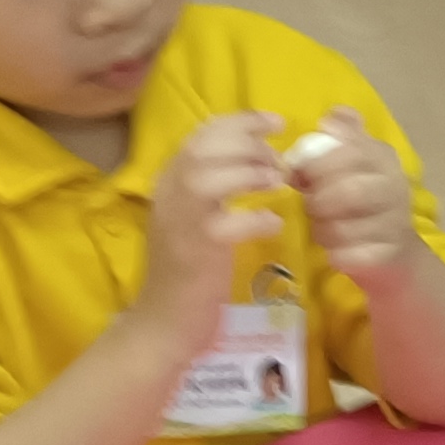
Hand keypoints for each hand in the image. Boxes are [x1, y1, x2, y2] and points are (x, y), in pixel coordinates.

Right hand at [131, 111, 292, 332]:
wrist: (165, 323)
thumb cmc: (190, 271)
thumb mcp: (198, 219)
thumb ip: (217, 187)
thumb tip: (259, 159)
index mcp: (169, 181)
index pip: (201, 134)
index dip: (242, 122)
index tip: (276, 123)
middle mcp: (169, 194)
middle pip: (203, 147)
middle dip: (249, 144)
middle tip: (280, 162)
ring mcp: (179, 222)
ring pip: (209, 177)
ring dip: (251, 173)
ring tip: (277, 185)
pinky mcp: (195, 252)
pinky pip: (226, 224)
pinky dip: (255, 219)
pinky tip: (271, 223)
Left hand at [286, 108, 420, 288]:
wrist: (395, 246)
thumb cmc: (363, 195)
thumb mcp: (356, 159)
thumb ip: (342, 136)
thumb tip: (330, 119)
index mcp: (383, 157)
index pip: (349, 152)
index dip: (316, 165)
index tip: (299, 174)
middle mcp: (394, 187)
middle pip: (348, 192)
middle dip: (318, 200)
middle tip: (309, 203)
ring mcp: (395, 222)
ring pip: (343, 227)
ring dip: (322, 228)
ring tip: (320, 225)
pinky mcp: (388, 254)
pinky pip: (349, 255)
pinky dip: (334, 253)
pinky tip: (334, 248)